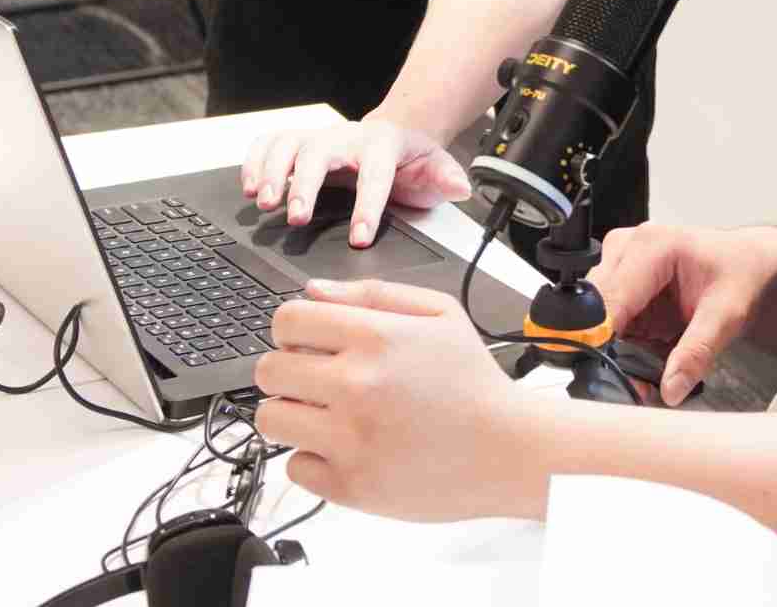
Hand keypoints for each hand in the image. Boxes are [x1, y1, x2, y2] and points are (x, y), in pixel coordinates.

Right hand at [241, 117, 469, 246]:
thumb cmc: (411, 159)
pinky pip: (269, 143)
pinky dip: (254, 161)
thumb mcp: (437, 168)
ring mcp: (319, 139)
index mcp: (382, 145)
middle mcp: (346, 138)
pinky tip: (248, 188)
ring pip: (288, 144)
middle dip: (305, 184)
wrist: (395, 133)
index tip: (360, 236)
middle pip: (319, 152)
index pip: (375, 174)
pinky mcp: (299, 144)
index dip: (367, 205)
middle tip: (297, 217)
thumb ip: (447, 178)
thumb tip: (461, 186)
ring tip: (262, 202)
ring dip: (271, 171)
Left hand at [255, 279, 537, 521]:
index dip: (292, 328)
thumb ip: (373, 294)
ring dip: (292, 413)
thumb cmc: (473, 382)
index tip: (306, 341)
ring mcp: (350, 439)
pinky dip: (314, 459)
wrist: (508, 450)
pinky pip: (294, 466)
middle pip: (268, 370)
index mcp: (376, 338)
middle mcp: (356, 385)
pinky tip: (346, 448)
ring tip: (326, 415)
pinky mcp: (350, 486)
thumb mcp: (439, 313)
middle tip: (316, 380)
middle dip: (288, 370)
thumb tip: (314, 291)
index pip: (287, 320)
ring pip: (270, 418)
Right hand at [589, 223, 776, 404]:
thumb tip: (671, 389)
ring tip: (651, 368)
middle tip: (638, 384)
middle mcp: (627, 249)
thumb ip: (697, 352)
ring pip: (596, 319)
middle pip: (594, 310)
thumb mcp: (728, 315)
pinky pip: (610, 322)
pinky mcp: (622, 284)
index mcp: (650, 247)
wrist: (750, 261)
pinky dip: (625, 344)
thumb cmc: (741, 273)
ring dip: (617, 350)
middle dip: (610, 351)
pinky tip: (651, 350)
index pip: (608, 300)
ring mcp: (620, 264)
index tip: (608, 377)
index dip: (601, 341)